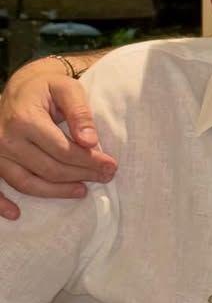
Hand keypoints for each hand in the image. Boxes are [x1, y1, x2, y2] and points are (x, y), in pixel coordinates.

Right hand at [0, 60, 114, 220]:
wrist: (19, 88)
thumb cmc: (46, 88)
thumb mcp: (67, 89)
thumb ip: (80, 113)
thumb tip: (90, 141)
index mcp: (25, 120)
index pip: (63, 150)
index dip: (89, 161)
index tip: (111, 165)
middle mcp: (6, 139)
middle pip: (49, 169)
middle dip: (81, 175)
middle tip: (105, 177)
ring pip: (28, 183)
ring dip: (56, 192)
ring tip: (82, 191)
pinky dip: (2, 204)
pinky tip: (16, 214)